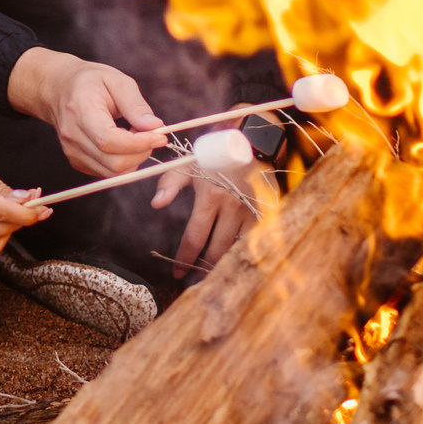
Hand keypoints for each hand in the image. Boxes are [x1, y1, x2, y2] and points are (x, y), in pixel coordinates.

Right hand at [8, 47, 164, 178]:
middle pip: (113, 163)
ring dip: (134, 158)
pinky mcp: (77, 162)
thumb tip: (155, 127)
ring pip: (112, 172)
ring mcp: (72, 152)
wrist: (58, 89)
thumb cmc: (90, 82)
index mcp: (81, 111)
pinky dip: (123, 162)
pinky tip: (124, 143)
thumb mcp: (117, 81)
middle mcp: (73, 136)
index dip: (139, 143)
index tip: (160, 136)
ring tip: (136, 135)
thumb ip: (136, 104)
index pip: (109, 141)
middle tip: (150, 133)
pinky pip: (107, 172)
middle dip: (141, 152)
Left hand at [152, 163, 256, 277]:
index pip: (195, 238)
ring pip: (238, 250)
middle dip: (203, 269)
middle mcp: (233, 207)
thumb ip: (169, 184)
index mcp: (211, 197)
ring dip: (225, 265)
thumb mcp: (187, 166)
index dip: (185, 259)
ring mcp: (252, 212)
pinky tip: (234, 263)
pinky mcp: (267, 214)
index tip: (177, 273)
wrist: (252, 144)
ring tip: (212, 276)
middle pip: (217, 250)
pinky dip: (244, 254)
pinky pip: (255, 242)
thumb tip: (156, 204)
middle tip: (194, 280)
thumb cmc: (215, 157)